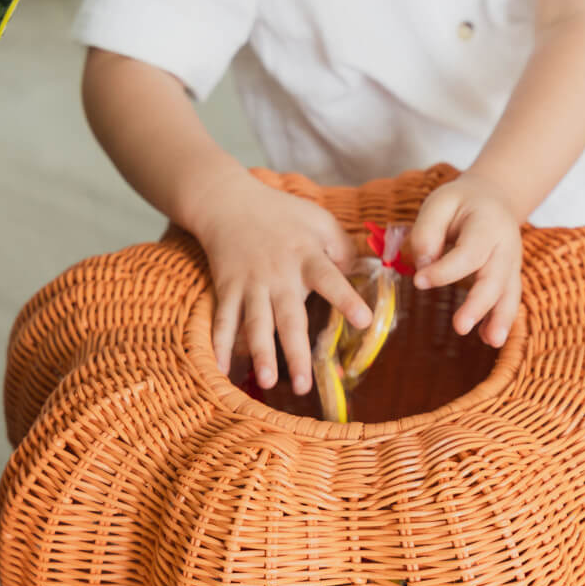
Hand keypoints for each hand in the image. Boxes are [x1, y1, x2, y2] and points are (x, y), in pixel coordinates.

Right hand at [191, 173, 372, 395]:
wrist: (228, 201)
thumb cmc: (282, 213)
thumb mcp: (319, 219)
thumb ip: (342, 247)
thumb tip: (363, 273)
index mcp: (305, 256)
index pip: (330, 279)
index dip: (347, 299)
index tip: (364, 321)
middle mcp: (278, 275)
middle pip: (289, 316)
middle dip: (296, 351)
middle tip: (305, 384)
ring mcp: (250, 284)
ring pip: (255, 323)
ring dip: (261, 353)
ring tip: (268, 381)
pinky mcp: (227, 288)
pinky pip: (223, 319)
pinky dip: (220, 344)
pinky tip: (221, 370)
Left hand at [407, 173, 522, 346]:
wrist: (494, 198)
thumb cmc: (462, 202)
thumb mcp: (439, 202)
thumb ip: (427, 231)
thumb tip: (423, 266)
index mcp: (488, 224)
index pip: (468, 253)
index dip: (445, 270)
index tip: (419, 281)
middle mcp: (506, 246)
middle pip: (494, 278)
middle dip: (478, 304)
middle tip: (460, 326)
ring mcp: (512, 264)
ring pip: (509, 293)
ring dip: (500, 319)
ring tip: (491, 341)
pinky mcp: (509, 277)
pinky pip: (508, 300)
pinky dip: (501, 319)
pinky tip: (488, 338)